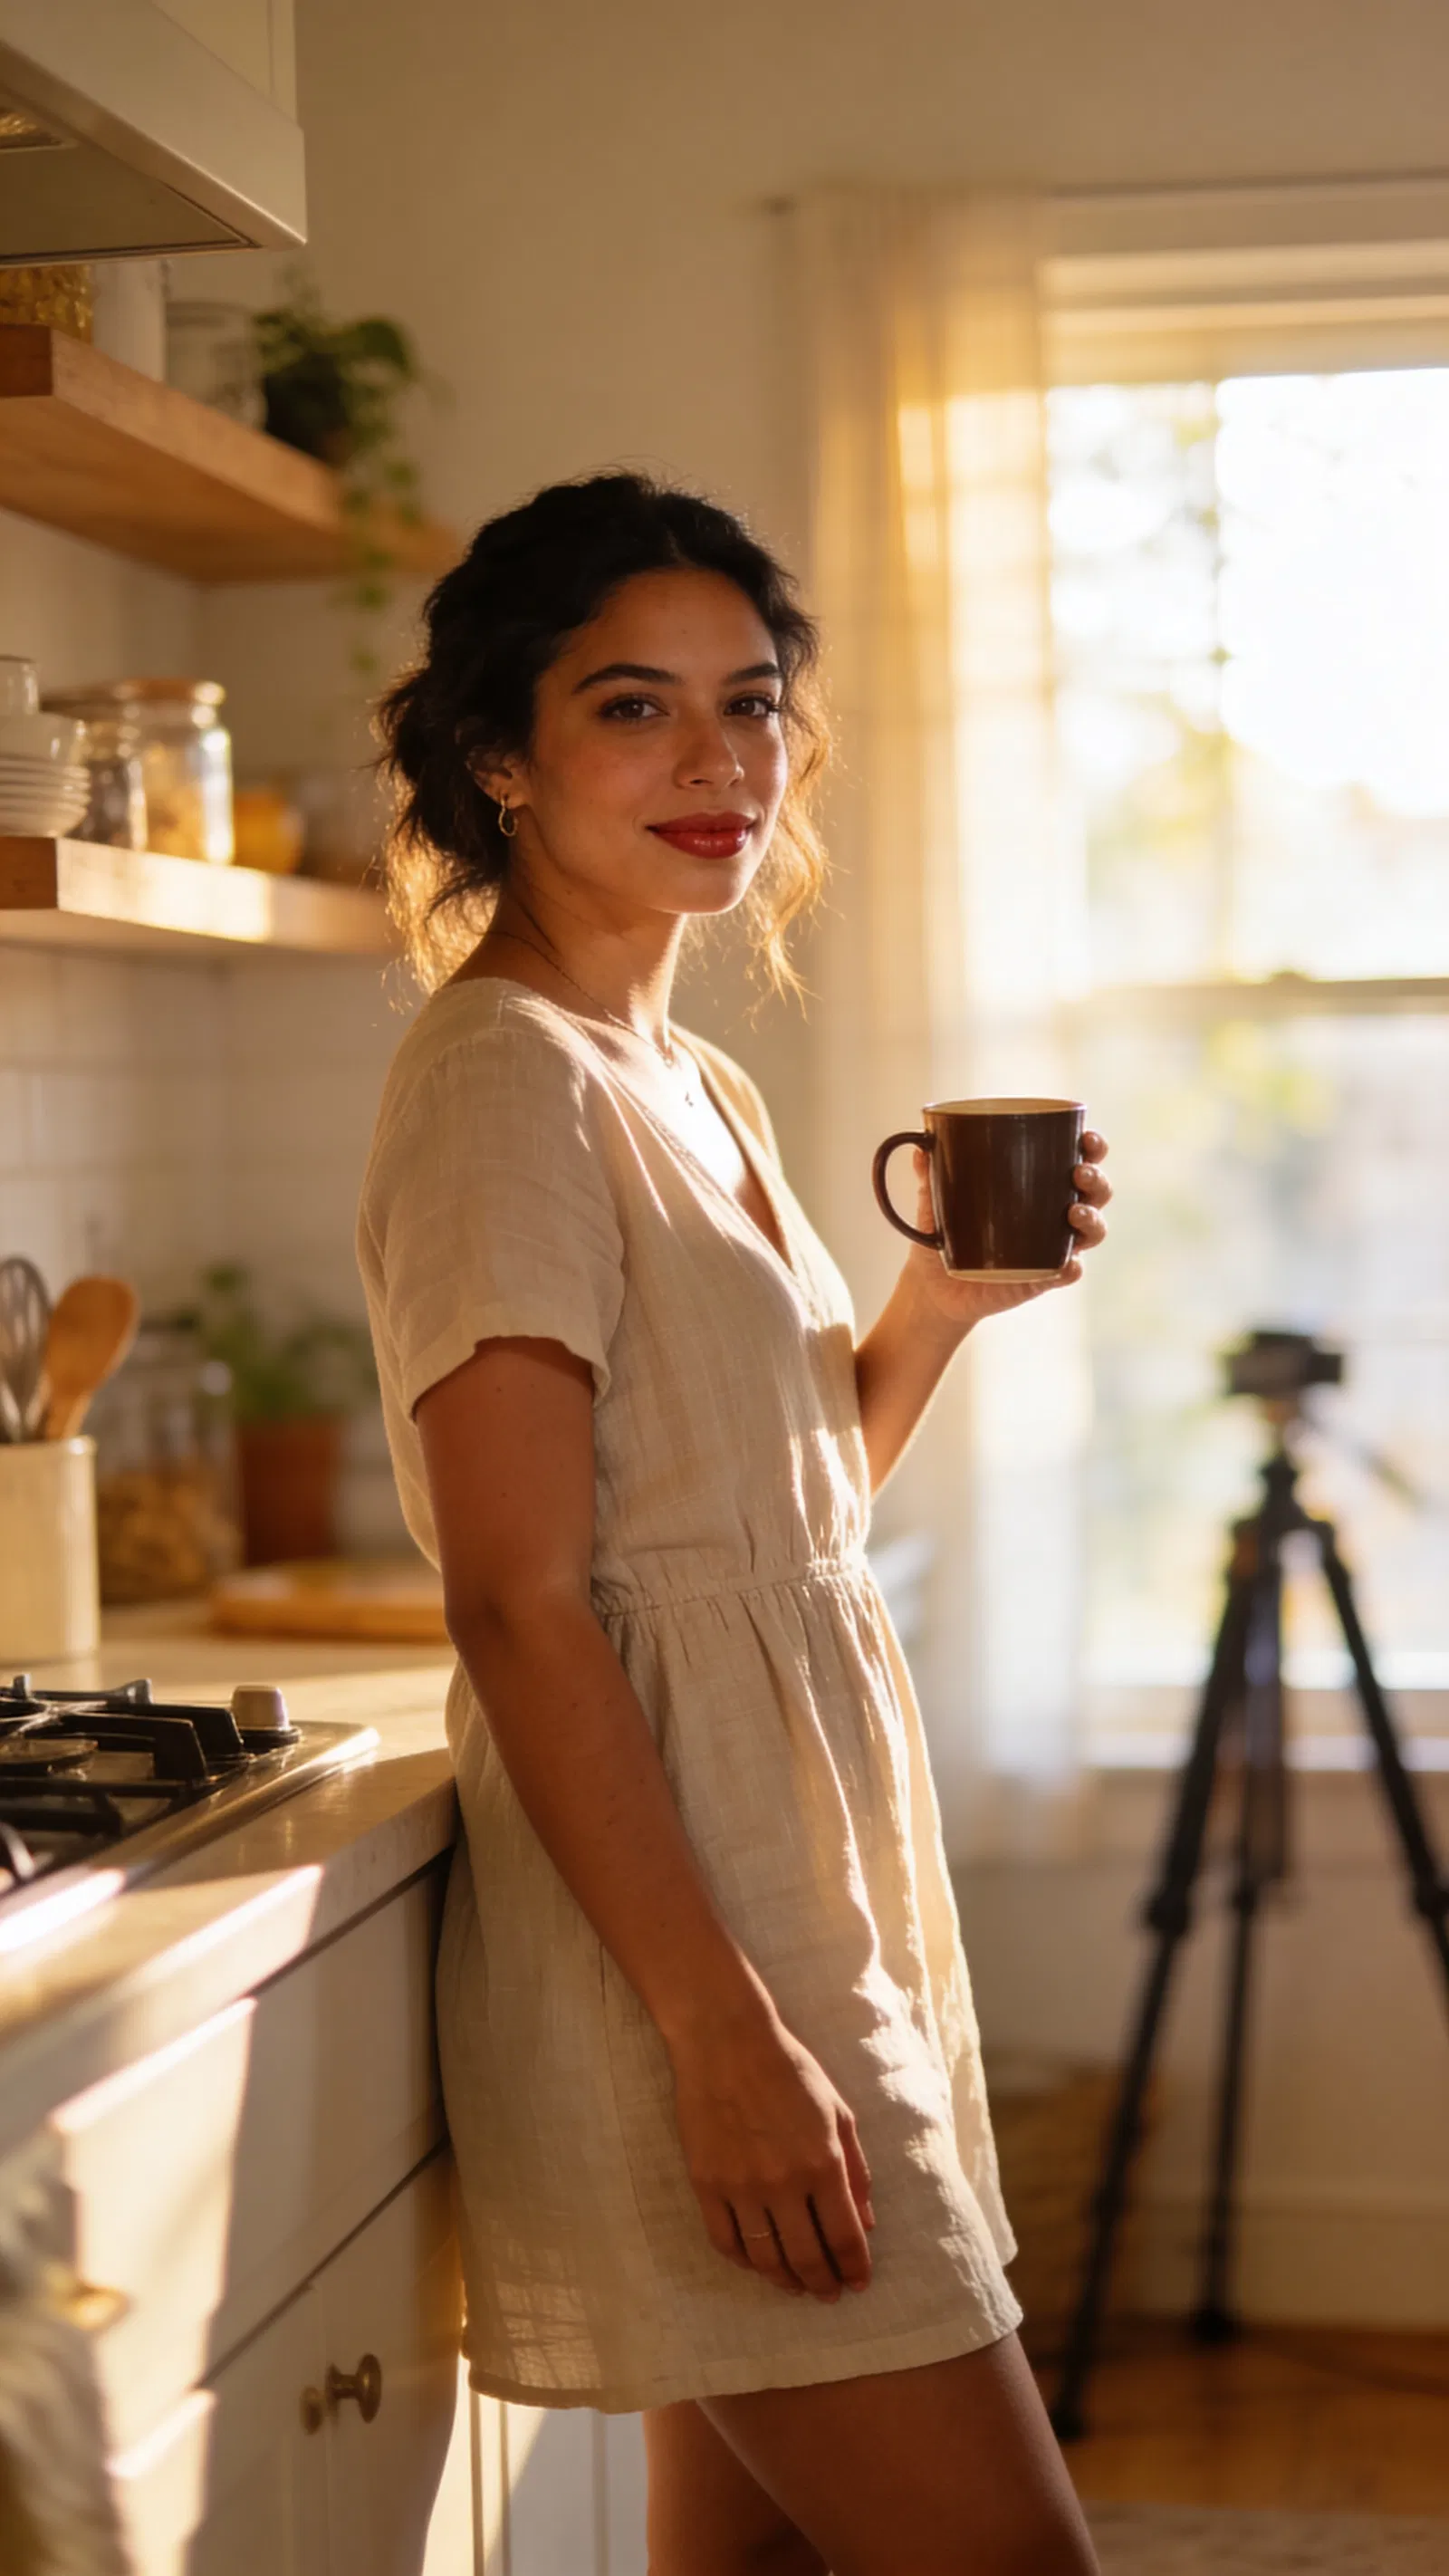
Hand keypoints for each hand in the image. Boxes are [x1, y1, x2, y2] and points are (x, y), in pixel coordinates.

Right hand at [669, 2004, 874, 2301]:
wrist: (725, 2041)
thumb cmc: (790, 2070)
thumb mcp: (838, 2112)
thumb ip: (856, 2169)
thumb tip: (866, 2222)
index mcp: (823, 2163)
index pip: (845, 2237)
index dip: (854, 2268)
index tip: (858, 2283)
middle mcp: (783, 2182)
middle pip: (806, 2257)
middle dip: (823, 2283)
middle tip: (828, 2294)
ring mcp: (741, 2187)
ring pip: (766, 2258)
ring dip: (785, 2280)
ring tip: (796, 2285)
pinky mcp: (706, 2184)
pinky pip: (726, 2242)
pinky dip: (745, 2261)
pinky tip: (758, 2262)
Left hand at [904, 1130, 1111, 1337]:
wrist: (932, 1285)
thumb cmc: (944, 1230)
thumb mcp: (934, 1198)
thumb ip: (931, 1173)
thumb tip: (921, 1148)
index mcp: (1040, 1183)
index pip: (1079, 1158)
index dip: (1093, 1147)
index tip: (1087, 1137)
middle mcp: (1054, 1213)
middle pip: (1096, 1192)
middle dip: (1097, 1180)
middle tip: (1078, 1172)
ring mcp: (1052, 1247)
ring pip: (1092, 1232)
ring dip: (1093, 1220)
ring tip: (1074, 1213)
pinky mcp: (1041, 1279)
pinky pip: (1067, 1273)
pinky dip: (1072, 1268)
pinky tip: (1068, 1262)